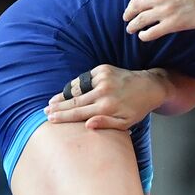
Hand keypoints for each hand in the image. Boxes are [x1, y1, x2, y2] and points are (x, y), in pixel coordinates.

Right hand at [45, 65, 170, 129]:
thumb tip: (88, 126)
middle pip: (73, 101)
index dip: (62, 116)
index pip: (78, 113)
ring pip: (76, 88)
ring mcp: (102, 78)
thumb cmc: (136, 108)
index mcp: (107, 107)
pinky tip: (71, 92)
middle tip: (45, 111)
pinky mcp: (103, 69)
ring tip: (53, 102)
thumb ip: (106, 124)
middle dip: (57, 106)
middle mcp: (103, 92)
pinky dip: (77, 85)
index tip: (50, 118)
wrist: (149, 86)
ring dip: (64, 95)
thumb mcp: (126, 122)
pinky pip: (84, 79)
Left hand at [123, 0, 194, 41]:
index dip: (132, 2)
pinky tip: (143, 37)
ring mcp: (165, 11)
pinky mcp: (173, 24)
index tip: (131, 8)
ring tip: (130, 30)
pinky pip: (153, 32)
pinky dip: (145, 35)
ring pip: (141, 20)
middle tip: (126, 20)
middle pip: (136, 7)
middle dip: (129, 14)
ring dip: (133, 26)